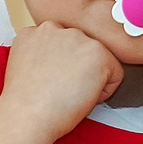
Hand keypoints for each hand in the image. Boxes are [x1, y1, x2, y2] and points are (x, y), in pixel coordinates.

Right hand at [0, 21, 118, 143]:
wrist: (28, 115)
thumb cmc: (26, 103)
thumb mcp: (27, 66)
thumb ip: (43, 54)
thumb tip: (65, 61)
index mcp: (34, 32)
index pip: (63, 44)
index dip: (64, 68)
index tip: (55, 81)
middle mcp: (55, 28)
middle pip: (82, 49)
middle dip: (80, 69)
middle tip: (64, 89)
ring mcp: (77, 37)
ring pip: (100, 59)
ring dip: (93, 77)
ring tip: (71, 92)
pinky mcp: (98, 52)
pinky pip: (116, 73)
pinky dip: (106, 90)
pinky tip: (84, 96)